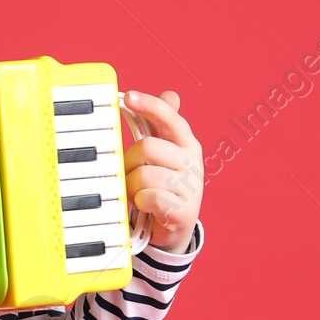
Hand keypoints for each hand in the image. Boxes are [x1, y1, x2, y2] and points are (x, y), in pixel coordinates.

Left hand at [123, 89, 202, 251]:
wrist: (175, 225)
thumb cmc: (164, 183)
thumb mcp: (164, 152)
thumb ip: (161, 124)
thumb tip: (169, 94)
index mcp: (186, 143)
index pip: (169, 117)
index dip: (149, 105)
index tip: (128, 96)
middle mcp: (192, 161)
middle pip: (147, 147)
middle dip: (128, 161)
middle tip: (128, 173)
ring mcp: (191, 187)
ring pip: (144, 175)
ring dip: (131, 186)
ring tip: (136, 192)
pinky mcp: (185, 211)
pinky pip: (149, 198)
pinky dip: (140, 202)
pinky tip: (145, 205)